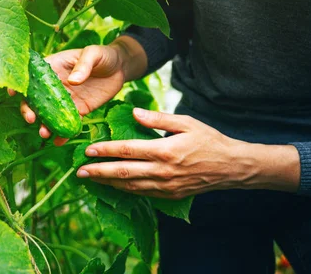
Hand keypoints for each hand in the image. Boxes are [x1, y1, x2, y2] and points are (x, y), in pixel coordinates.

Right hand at [9, 43, 130, 143]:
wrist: (121, 68)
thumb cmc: (103, 55)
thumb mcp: (93, 53)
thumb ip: (83, 65)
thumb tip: (72, 81)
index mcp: (54, 67)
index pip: (32, 76)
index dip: (21, 84)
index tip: (13, 93)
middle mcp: (55, 85)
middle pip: (36, 99)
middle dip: (29, 110)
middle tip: (31, 119)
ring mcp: (66, 99)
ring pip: (50, 114)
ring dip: (44, 125)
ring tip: (44, 133)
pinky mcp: (79, 110)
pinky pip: (68, 123)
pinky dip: (63, 133)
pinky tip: (59, 141)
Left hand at [76, 108, 300, 198]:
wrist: (231, 167)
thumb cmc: (209, 140)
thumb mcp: (186, 122)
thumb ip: (158, 119)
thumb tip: (133, 114)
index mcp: (164, 151)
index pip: (127, 151)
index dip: (105, 151)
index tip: (88, 150)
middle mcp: (162, 171)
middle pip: (123, 173)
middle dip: (98, 172)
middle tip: (80, 171)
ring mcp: (165, 186)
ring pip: (130, 187)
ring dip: (108, 184)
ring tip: (91, 179)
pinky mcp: (170, 195)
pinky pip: (142, 193)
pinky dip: (125, 190)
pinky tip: (114, 186)